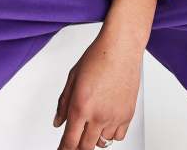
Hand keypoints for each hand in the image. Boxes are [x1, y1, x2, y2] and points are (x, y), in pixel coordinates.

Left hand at [53, 26, 142, 148]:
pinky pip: (118, 136)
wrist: (121, 48)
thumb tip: (58, 121)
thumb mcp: (72, 77)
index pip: (70, 140)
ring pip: (102, 142)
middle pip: (86, 146)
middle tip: (74, 141)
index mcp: (81, 106)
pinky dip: (110, 134)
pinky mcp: (128, 114)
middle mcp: (98, 115)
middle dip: (78, 147)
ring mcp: (115, 116)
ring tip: (91, 124)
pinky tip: (105, 122)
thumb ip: (64, 102)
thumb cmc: (97, 57)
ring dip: (94, 138)